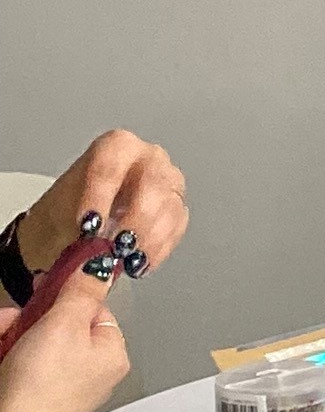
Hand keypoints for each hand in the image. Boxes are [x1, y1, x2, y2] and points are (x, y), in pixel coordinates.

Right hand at [0, 271, 132, 411]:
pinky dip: (5, 352)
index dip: (66, 295)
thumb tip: (102, 264)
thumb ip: (83, 291)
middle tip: (16, 323)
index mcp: (111, 354)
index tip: (44, 288)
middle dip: (28, 318)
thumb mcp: (65, 324)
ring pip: (32, 340)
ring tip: (3, 344)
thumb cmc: (41, 388)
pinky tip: (0, 357)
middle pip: (58, 323)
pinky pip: (18, 360)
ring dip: (11, 333)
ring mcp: (60, 384)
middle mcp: (90, 371)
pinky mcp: (32, 394)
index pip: (94, 307)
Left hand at [17, 133, 188, 279]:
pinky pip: (176, 229)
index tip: (88, 226)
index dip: (99, 196)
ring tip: (124, 262)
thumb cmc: (69, 213)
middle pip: (152, 184)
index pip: (111, 164)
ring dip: (147, 240)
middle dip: (134, 220)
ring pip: (170, 208)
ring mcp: (168, 184)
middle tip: (115, 247)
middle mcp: (148, 159)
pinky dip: (156, 250)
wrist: (79, 228)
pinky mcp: (178, 210)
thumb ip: (74, 230)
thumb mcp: (60, 215)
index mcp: (115, 147)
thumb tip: (89, 254)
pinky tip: (137, 264)